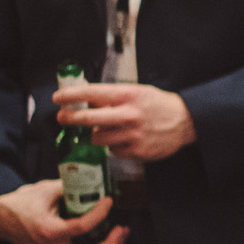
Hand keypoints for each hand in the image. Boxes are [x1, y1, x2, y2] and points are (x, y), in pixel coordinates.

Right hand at [0, 179, 127, 243]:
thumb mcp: (45, 189)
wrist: (0, 219)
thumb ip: (68, 187)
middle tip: (123, 229)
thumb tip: (92, 182)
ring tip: (120, 232)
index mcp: (49, 231)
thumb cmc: (21, 203)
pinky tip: (106, 235)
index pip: (83, 226)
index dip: (100, 213)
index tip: (109, 200)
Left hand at [53, 81, 195, 161]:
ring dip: (97, 134)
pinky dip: (114, 145)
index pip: (92, 93)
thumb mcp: (137, 92)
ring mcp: (133, 135)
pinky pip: (112, 150)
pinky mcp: (137, 151)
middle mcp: (129, 114)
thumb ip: (114, 96)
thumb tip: (86, 98)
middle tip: (62, 118)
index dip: (71, 96)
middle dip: (71, 118)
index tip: (57, 98)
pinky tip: (125, 139)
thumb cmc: (158, 105)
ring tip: (107, 129)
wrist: (185, 122)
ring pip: (98, 137)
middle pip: (89, 118)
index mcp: (128, 95)